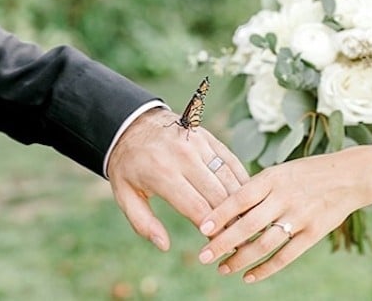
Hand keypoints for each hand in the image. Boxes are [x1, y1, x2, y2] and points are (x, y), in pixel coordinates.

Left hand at [107, 107, 248, 250]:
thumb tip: (164, 245)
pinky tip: (247, 198)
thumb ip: (142, 223)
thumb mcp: (124, 195)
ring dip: (240, 202)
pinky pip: (231, 161)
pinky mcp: (208, 138)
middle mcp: (183, 156)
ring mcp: (198, 144)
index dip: (212, 231)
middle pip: (218, 195)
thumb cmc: (128, 166)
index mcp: (161, 173)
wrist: (133, 124)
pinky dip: (241, 180)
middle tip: (238, 239)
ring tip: (245, 221)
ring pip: (228, 178)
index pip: (197, 208)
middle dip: (229, 220)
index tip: (219, 246)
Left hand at [195, 154, 370, 282]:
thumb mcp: (279, 172)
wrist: (348, 176)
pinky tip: (249, 276)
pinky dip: (266, 269)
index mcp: (272, 179)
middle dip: (223, 243)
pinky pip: (286, 256)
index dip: (221, 215)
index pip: (240, 198)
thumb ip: (255, 189)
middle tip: (204, 256)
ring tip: (223, 269)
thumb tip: (224, 210)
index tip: (202, 230)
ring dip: (241, 259)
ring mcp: (300, 217)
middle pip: (248, 225)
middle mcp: (284, 198)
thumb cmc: (305, 174)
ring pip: (264, 244)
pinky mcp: (313, 233)